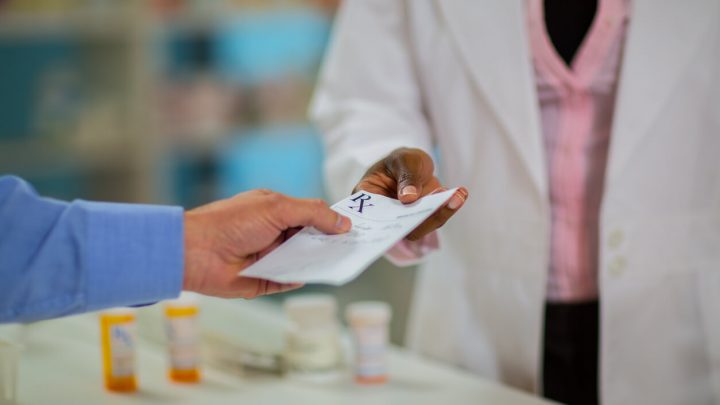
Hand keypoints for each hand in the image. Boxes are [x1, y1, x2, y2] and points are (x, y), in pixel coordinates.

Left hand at [182, 189, 350, 297]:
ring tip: (340, 261)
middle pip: (309, 239)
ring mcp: (269, 257)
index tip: (353, 227)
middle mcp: (273, 233)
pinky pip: (288, 281)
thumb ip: (312, 213)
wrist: (196, 252)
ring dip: (316, 261)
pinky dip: (298, 278)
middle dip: (328, 243)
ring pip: (301, 261)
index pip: (310, 215)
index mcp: (275, 211)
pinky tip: (311, 274)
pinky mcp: (263, 280)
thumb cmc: (230, 222)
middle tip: (354, 246)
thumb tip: (341, 222)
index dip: (330, 221)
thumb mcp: (277, 208)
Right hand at [354, 147, 467, 240]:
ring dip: (440, 212)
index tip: (405, 209)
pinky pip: (432, 219)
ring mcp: (402, 221)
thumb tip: (408, 199)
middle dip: (422, 216)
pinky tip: (460, 194)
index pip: (370, 215)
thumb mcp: (403, 160)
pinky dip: (447, 208)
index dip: (384, 218)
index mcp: (366, 198)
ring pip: (418, 226)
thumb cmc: (401, 160)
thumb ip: (406, 176)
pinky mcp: (419, 221)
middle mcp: (382, 215)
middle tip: (443, 200)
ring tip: (457, 195)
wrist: (414, 166)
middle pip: (397, 225)